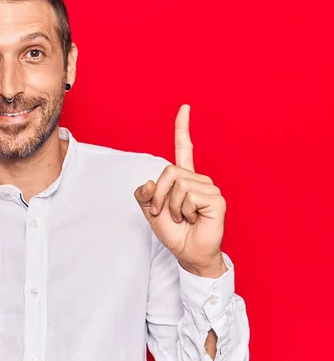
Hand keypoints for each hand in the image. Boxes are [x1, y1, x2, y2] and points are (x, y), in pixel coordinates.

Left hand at [134, 104, 226, 277]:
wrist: (187, 253)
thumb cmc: (173, 231)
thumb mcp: (150, 211)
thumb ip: (144, 195)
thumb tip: (149, 183)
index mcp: (183, 178)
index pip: (184, 148)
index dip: (182, 128)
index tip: (184, 107)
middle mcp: (198, 179)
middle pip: (169, 172)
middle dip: (159, 195)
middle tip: (163, 212)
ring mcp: (209, 188)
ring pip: (178, 184)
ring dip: (171, 206)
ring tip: (181, 217)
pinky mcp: (216, 199)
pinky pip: (189, 196)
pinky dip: (183, 211)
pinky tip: (193, 219)